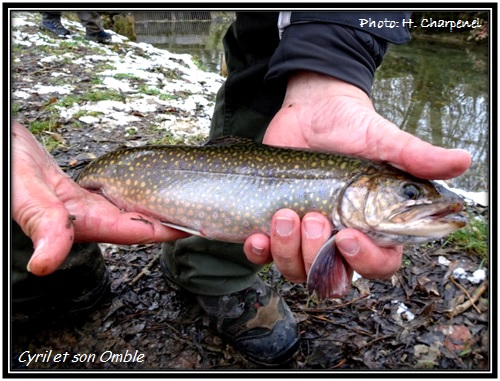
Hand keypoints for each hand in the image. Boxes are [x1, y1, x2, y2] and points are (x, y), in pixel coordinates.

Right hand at [12, 121, 185, 275]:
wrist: (4, 150)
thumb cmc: (9, 167)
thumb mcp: (24, 192)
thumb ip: (40, 223)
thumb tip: (45, 264)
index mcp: (79, 220)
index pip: (132, 229)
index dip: (164, 229)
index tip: (195, 226)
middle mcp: (88, 215)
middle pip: (139, 221)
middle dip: (171, 219)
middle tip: (205, 212)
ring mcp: (88, 202)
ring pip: (132, 208)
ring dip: (159, 205)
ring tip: (190, 199)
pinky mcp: (85, 189)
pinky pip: (119, 193)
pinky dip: (140, 190)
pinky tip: (154, 187)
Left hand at [243, 71, 470, 288]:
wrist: (310, 112)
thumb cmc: (351, 125)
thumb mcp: (381, 138)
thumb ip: (415, 156)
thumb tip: (462, 162)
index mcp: (373, 225)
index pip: (378, 264)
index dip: (364, 260)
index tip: (346, 235)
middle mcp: (340, 237)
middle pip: (333, 277)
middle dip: (316, 254)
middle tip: (311, 216)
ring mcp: (305, 235)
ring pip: (298, 270)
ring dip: (287, 250)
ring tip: (284, 215)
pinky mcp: (276, 227)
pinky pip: (266, 257)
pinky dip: (260, 252)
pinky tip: (256, 234)